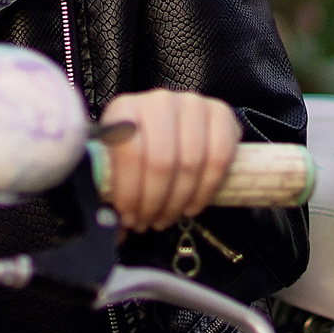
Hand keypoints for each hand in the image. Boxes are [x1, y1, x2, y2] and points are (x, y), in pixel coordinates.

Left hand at [99, 89, 238, 232]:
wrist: (173, 123)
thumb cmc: (141, 147)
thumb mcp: (118, 160)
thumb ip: (112, 187)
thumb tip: (114, 231)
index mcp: (125, 109)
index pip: (129, 152)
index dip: (130, 192)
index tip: (129, 217)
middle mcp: (159, 101)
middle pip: (161, 161)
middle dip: (155, 202)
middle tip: (149, 223)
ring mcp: (192, 104)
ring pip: (190, 163)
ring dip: (178, 201)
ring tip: (168, 218)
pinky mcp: (221, 113)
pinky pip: (219, 157)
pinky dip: (206, 190)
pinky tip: (191, 207)